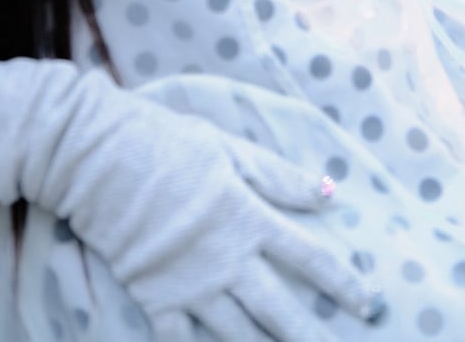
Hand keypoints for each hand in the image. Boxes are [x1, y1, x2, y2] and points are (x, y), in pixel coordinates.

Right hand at [0, 22, 384, 339]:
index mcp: (248, 216)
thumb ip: (277, 176)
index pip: (308, 255)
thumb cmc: (166, 142)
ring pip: (238, 331)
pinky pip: (181, 338)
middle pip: (280, 306)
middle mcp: (227, 258)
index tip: (366, 301)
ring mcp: (191, 284)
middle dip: (313, 331)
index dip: (342, 280)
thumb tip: (330, 193)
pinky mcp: (155, 297)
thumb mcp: (228, 148)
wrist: (98, 158)